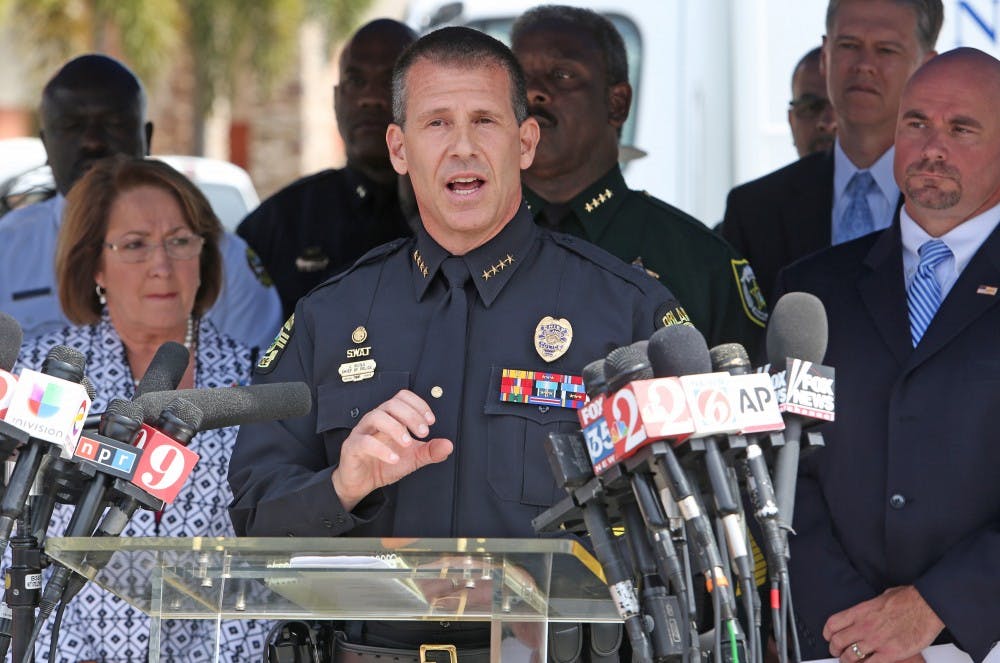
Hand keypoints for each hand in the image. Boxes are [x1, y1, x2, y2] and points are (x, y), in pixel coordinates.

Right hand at [332, 389, 452, 509]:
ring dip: (395, 428)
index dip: (418, 404)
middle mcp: (375, 420)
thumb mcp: (412, 458)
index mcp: (390, 418)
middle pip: (391, 404)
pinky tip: (394, 458)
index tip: (431, 421)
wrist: (361, 483)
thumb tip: (448, 445)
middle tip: (424, 432)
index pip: (402, 397)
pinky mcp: (352, 448)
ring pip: (376, 416)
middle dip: (411, 416)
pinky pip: (364, 442)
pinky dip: (381, 449)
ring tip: (407, 443)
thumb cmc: (383, 464)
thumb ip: (430, 451)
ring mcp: (362, 432)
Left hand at [824, 585, 943, 662]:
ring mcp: (876, 641)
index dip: (827, 633)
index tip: (828, 637)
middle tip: (837, 653)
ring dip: (847, 661)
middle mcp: (864, 626)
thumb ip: (870, 608)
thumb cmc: (908, 599)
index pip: (833, 624)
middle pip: (838, 642)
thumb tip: (869, 611)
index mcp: (860, 612)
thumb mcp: (881, 597)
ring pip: (850, 656)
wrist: (927, 607)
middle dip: (835, 650)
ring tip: (848, 662)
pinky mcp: (890, 653)